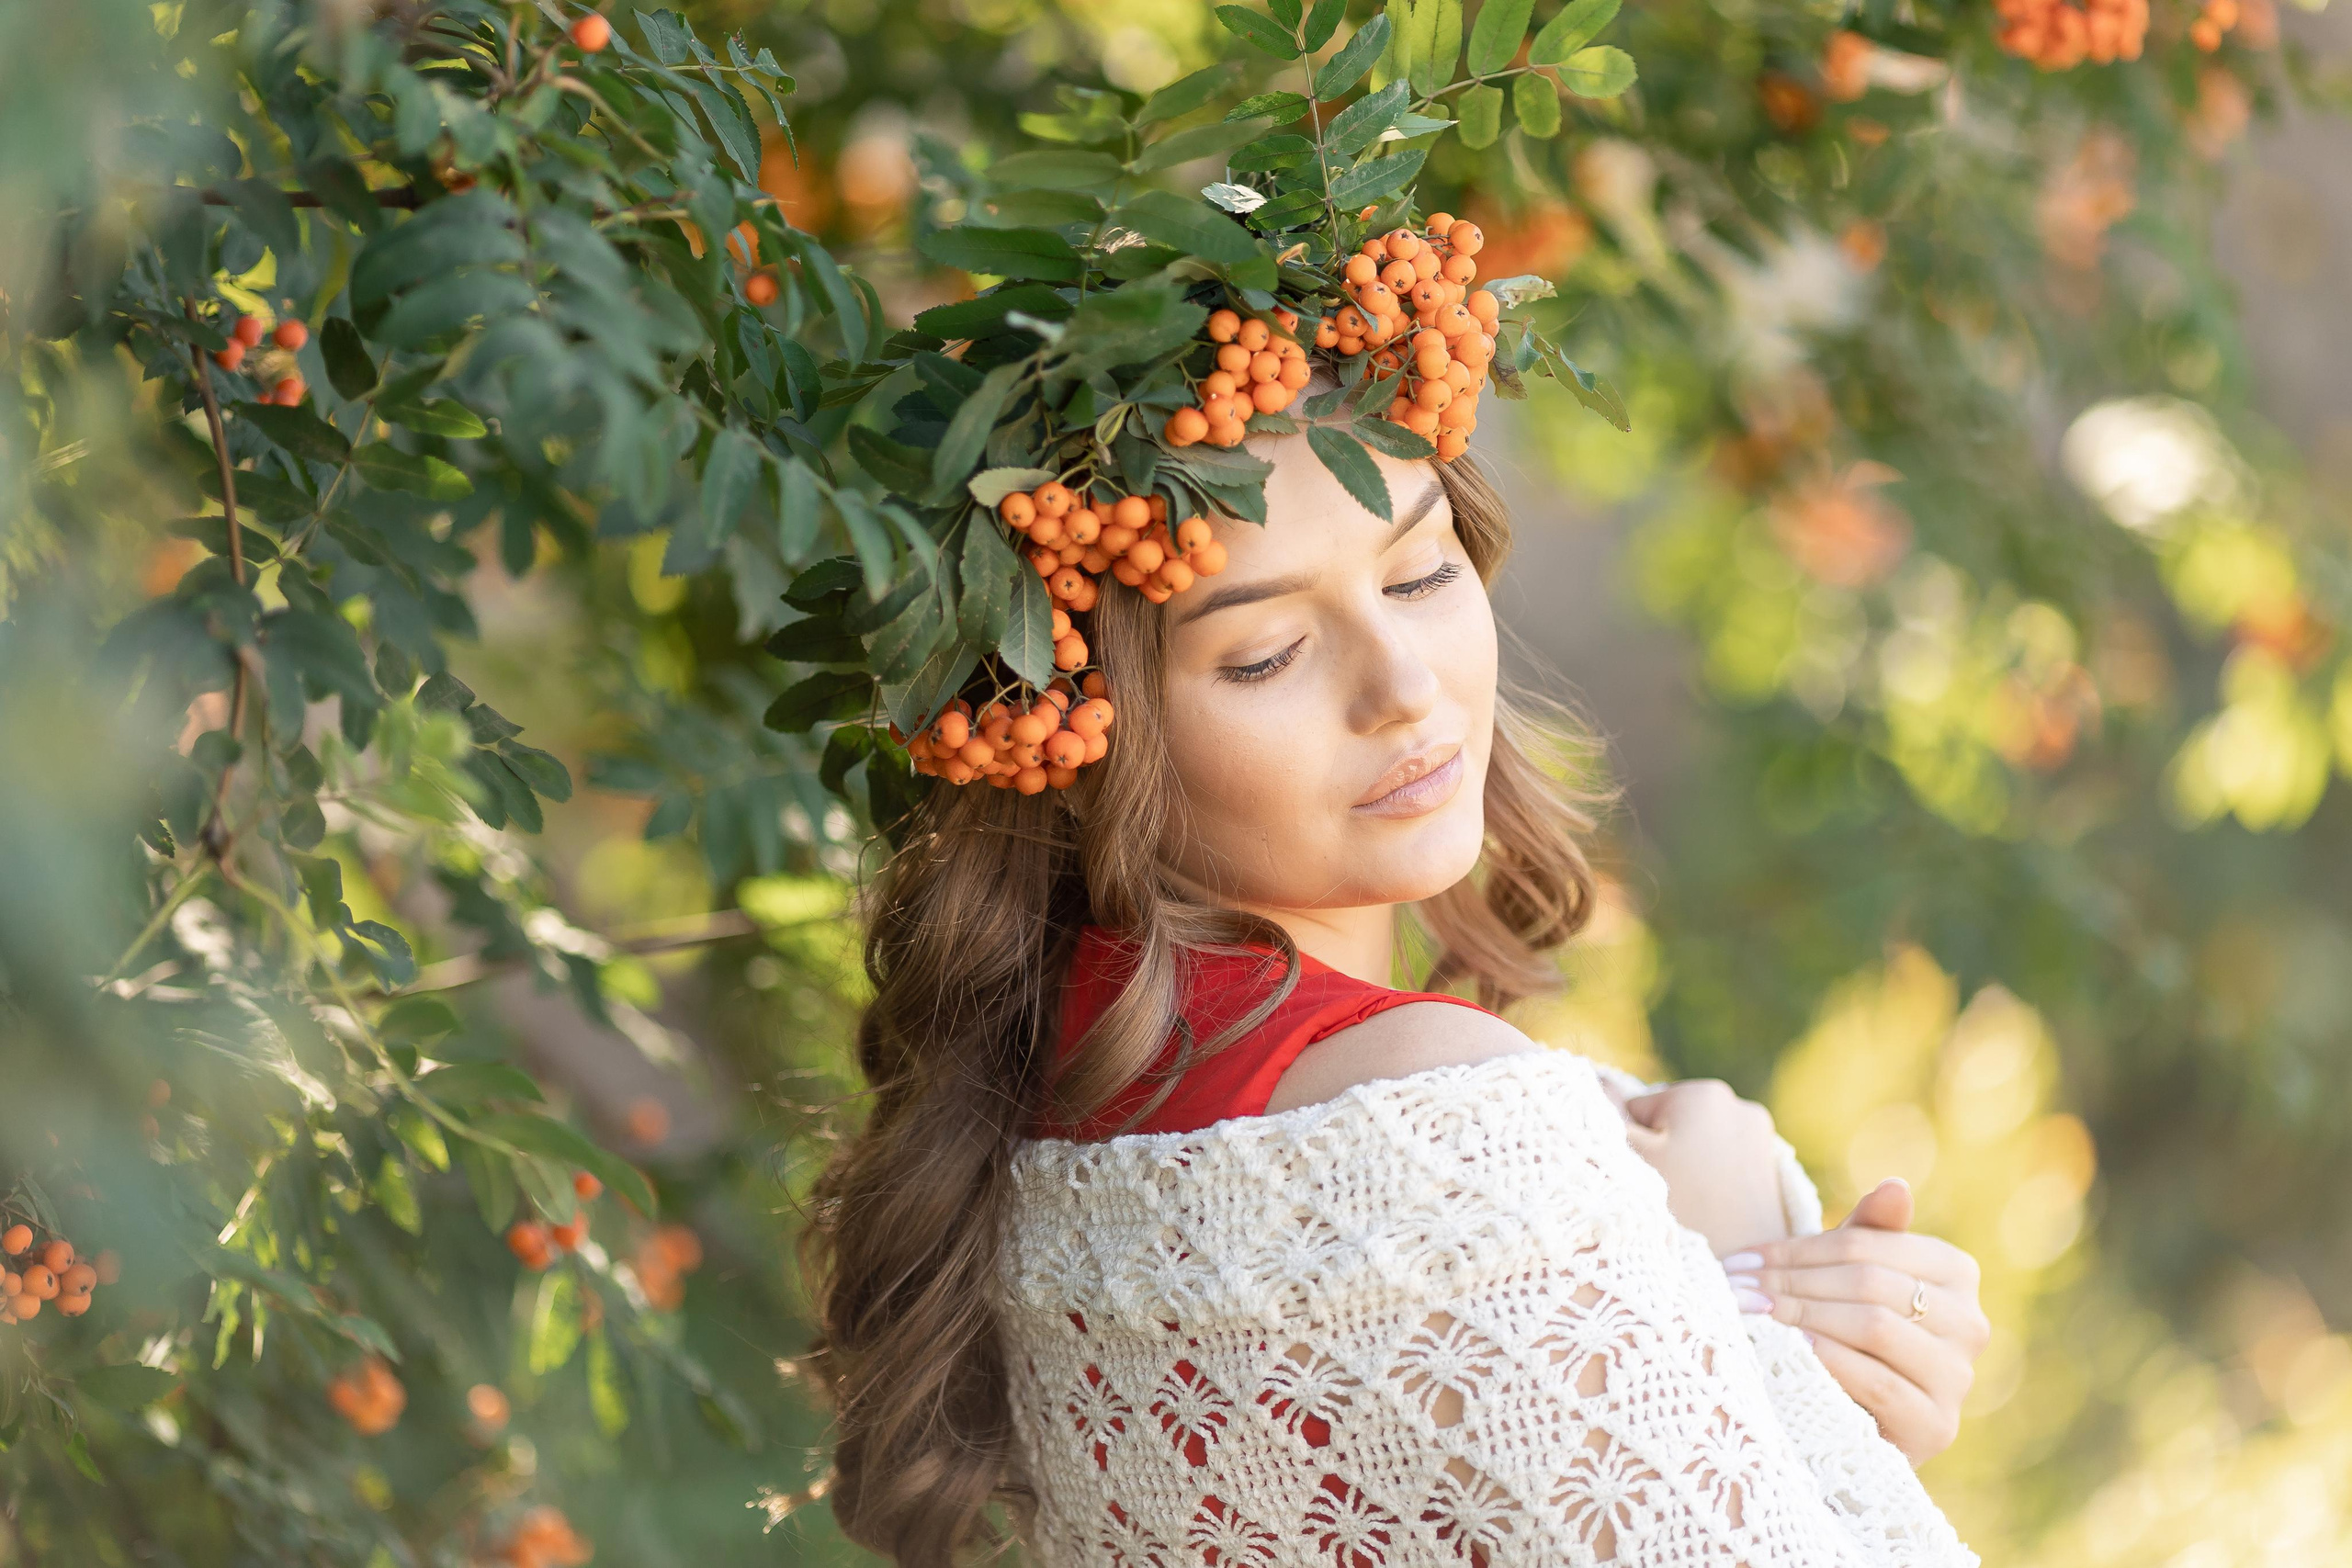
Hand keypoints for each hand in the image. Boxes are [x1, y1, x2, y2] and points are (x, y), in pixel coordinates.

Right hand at [1621, 1079, 1791, 1258]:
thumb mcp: (1632, 1158)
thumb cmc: (1681, 1213)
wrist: (1743, 1275)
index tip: (1643, 1178)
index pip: (1638, 1108)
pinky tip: (1708, 1208)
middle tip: (1665, 1195)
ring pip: (1696, 1143)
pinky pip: (1722, 1162)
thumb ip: (1607, 1110)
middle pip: (1671, 1123)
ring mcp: (1761, 1137)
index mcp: (1704, 1094)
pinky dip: (1710, 1180)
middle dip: (1662, 1153)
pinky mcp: (1770, 1166)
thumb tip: (1596, 1077)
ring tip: (1687, 1205)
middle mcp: (1740, 1105)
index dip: (1631, 1145)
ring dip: (1685, 1166)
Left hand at [1720, 1179, 1991, 1464]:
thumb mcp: (1852, 1275)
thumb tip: (1895, 1184)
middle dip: (1792, 1283)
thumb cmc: (1847, 1328)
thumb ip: (1870, 1231)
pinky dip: (1830, 1361)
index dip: (1798, 1250)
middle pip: (1868, 1283)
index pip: (1867, 1246)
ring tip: (1751, 1313)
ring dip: (1803, 1317)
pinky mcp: (1938, 1426)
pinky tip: (1792, 1350)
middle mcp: (1970, 1322)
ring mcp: (1959, 1377)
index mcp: (1955, 1271)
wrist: (1854, 1415)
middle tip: (1737, 1288)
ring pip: (1875, 1327)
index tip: (1743, 1259)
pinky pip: (1879, 1383)